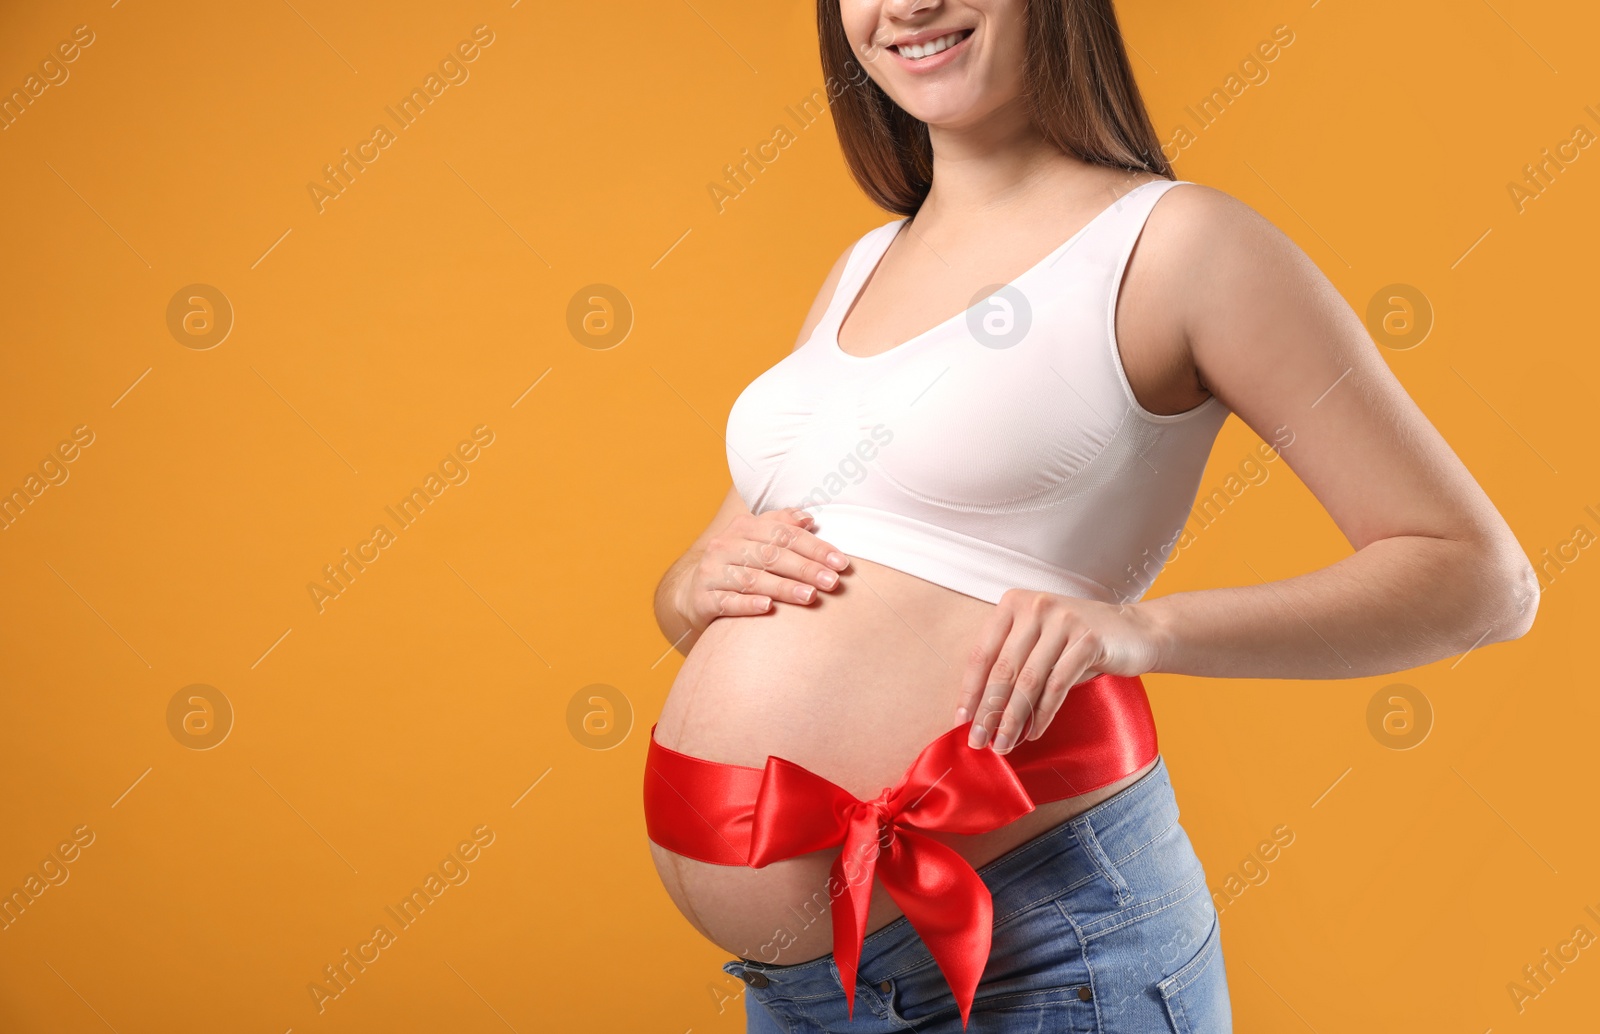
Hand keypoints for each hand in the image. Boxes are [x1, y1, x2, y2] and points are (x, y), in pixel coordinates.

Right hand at [675, 507, 849, 629]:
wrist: (694, 591)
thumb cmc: (738, 564)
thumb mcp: (756, 540)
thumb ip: (781, 525)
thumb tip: (808, 518)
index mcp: (742, 528)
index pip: (783, 534)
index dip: (814, 547)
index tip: (841, 563)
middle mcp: (724, 546)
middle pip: (770, 556)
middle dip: (805, 569)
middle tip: (832, 582)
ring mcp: (711, 573)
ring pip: (752, 579)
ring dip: (783, 588)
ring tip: (810, 596)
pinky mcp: (702, 599)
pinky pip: (727, 602)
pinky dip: (748, 605)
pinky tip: (769, 608)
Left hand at [955, 590, 1165, 752]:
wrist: (1136, 632)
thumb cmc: (1078, 643)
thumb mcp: (1039, 643)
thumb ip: (1011, 664)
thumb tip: (978, 712)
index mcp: (1013, 604)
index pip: (982, 653)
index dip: (970, 690)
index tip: (960, 722)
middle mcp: (1035, 607)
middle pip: (1003, 669)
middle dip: (987, 711)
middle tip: (978, 742)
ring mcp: (1062, 620)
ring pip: (1028, 681)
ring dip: (1012, 719)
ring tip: (1004, 745)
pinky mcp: (1088, 639)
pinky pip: (1057, 685)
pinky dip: (1042, 714)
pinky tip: (1033, 733)